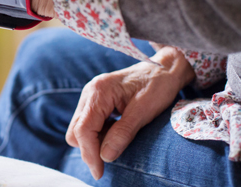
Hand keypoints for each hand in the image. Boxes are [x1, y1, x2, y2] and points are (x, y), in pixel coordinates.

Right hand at [65, 46, 195, 179]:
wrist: (164, 68)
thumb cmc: (157, 86)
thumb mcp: (143, 111)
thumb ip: (123, 133)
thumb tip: (105, 157)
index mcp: (99, 92)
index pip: (83, 129)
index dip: (89, 153)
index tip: (99, 172)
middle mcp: (90, 92)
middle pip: (75, 130)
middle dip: (89, 148)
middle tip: (110, 159)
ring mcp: (91, 95)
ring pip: (79, 128)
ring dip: (94, 141)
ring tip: (117, 140)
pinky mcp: (95, 100)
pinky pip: (88, 122)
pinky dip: (98, 133)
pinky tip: (115, 131)